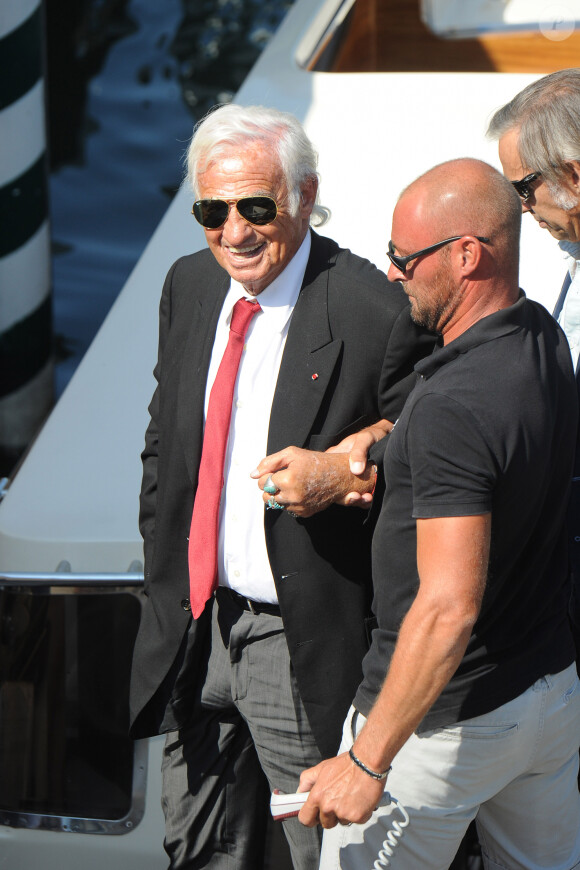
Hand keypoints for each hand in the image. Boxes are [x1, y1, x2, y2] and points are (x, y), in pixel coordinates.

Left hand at [251, 447, 374, 517]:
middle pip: (266, 497)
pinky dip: (289, 501)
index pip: (261, 483)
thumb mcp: (291, 454)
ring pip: (276, 504)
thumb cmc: (313, 461)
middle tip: (282, 478)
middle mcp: (292, 496)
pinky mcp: (304, 513)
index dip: (267, 475)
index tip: (277, 471)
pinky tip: (299, 491)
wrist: (338, 475)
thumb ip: (269, 463)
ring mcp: (299, 506)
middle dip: (270, 488)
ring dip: (279, 495)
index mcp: (287, 480)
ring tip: (292, 484)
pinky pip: (288, 509)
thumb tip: (252, 475)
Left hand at [297, 753, 384, 828]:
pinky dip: (359, 813)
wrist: (367, 763)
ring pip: (341, 822)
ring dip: (345, 814)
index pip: (305, 818)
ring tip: (350, 797)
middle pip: (325, 823)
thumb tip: (300, 792)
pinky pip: (355, 821)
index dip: (310, 818)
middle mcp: (328, 806)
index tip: (314, 816)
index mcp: (318, 795)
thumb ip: (307, 780)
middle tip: (339, 801)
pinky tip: (360, 800)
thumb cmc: (346, 764)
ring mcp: (343, 813)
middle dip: (331, 816)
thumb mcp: (322, 768)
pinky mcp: (357, 816)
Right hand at [325, 420, 391, 506]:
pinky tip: (370, 498)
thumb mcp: (364, 439)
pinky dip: (363, 500)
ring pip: (348, 494)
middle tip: (357, 497)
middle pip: (336, 490)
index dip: (329, 488)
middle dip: (347, 498)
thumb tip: (355, 470)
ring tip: (367, 498)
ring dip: (357, 500)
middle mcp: (338, 471)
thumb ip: (358, 452)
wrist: (386, 437)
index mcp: (334, 458)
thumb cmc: (372, 435)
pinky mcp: (360, 483)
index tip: (342, 494)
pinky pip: (359, 495)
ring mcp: (349, 478)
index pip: (324, 475)